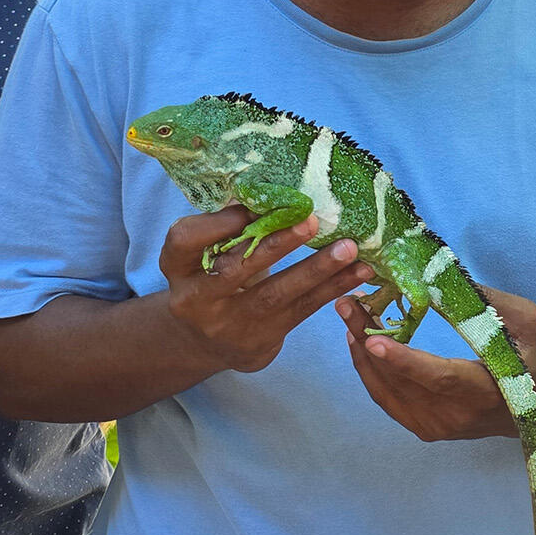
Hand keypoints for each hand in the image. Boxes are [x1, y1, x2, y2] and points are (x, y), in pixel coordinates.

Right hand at [160, 205, 369, 373]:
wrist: (207, 341)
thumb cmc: (212, 277)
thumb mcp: (205, 254)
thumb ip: (226, 228)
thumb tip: (270, 193)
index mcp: (177, 267)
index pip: (183, 241)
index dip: (214, 224)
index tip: (247, 207)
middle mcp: (197, 298)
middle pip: (234, 271)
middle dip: (276, 245)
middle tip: (311, 221)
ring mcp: (230, 324)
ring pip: (276, 295)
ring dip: (318, 270)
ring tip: (349, 249)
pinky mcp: (261, 341)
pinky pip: (302, 310)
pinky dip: (333, 288)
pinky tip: (358, 273)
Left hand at [336, 287, 535, 441]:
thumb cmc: (532, 356)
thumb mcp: (525, 321)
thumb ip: (487, 301)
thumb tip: (440, 277)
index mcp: (486, 390)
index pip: (439, 378)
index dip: (404, 361)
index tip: (374, 340)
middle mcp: (459, 416)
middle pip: (402, 384)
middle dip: (368, 344)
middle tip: (348, 305)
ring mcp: (440, 427)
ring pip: (388, 393)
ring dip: (362, 355)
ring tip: (349, 316)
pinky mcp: (427, 429)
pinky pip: (388, 401)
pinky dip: (370, 373)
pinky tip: (360, 343)